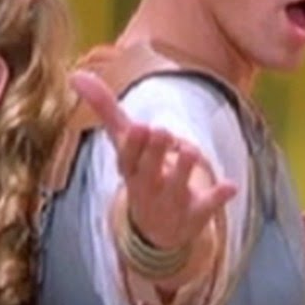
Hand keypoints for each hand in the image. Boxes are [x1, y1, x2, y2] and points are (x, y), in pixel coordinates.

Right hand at [71, 71, 236, 250]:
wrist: (156, 231)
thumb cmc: (140, 172)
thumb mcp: (124, 144)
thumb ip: (104, 108)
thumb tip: (75, 74)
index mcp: (130, 169)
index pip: (128, 157)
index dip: (134, 144)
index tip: (138, 126)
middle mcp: (148, 187)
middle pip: (149, 171)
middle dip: (154, 152)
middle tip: (160, 130)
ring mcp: (172, 202)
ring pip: (177, 187)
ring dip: (183, 170)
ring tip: (190, 151)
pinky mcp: (195, 214)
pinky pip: (206, 207)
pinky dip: (217, 198)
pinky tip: (230, 186)